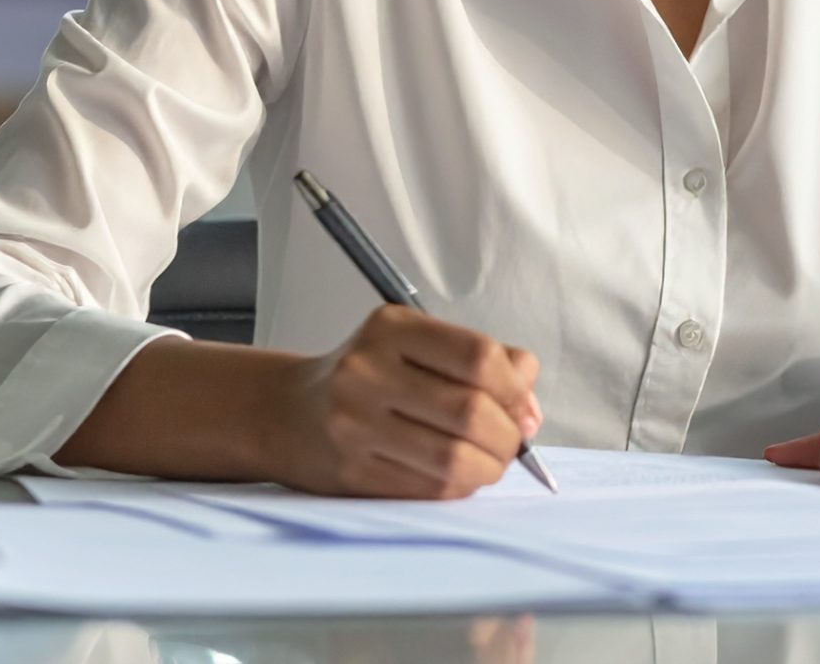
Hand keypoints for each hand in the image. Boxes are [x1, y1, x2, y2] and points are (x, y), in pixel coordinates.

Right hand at [270, 305, 541, 498]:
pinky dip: (459, 487)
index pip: (477, 357)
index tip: (523, 407)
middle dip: (508, 436)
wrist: (288, 413)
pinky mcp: (351, 471)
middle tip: (512, 442)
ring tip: (489, 462)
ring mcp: (355, 424)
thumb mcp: (417, 344)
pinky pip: (428, 489)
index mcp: (391, 329)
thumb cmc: (369, 376)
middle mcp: (367, 373)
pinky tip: (459, 475)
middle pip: (471, 412)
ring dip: (489, 468)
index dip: (515, 388)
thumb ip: (483, 362)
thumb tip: (531, 411)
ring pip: (453, 459)